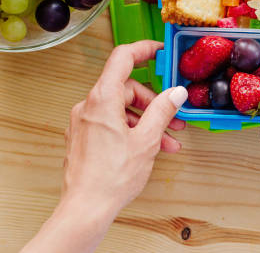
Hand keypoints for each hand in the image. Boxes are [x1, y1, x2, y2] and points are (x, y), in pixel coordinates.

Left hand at [21, 40, 187, 252]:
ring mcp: (84, 122)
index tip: (158, 50)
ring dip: (146, 121)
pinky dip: (132, 130)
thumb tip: (175, 93)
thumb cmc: (110, 178)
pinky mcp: (84, 137)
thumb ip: (163, 110)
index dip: (143, 49)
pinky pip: (112, 123)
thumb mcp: (147, 140)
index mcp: (102, 100)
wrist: (85, 209)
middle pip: (126, 88)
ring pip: (121, 109)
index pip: (122, 58)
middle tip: (173, 115)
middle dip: (153, 102)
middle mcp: (88, 106)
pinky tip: (149, 147)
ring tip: (167, 139)